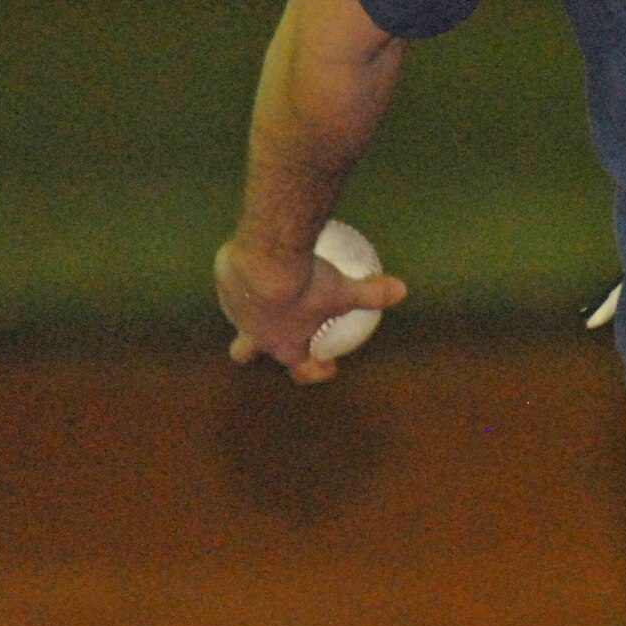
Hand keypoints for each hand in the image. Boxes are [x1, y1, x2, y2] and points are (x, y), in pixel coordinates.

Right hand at [214, 237, 407, 384]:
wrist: (265, 261)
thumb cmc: (307, 285)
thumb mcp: (345, 290)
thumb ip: (371, 293)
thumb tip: (401, 291)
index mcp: (284, 342)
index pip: (298, 365)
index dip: (312, 370)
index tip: (326, 367)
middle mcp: (254, 332)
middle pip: (244, 352)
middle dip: (252, 351)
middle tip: (270, 337)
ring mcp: (234, 309)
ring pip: (236, 315)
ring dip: (247, 308)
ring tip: (262, 286)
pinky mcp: (224, 283)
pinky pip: (234, 281)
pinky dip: (245, 274)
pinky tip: (259, 254)